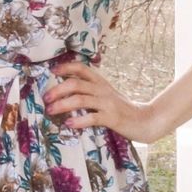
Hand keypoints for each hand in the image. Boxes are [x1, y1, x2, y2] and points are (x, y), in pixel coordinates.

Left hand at [41, 59, 159, 143]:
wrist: (146, 120)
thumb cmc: (123, 109)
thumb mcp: (107, 95)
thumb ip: (91, 91)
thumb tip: (66, 92)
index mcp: (101, 82)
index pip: (82, 68)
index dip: (66, 67)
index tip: (52, 71)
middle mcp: (103, 90)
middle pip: (76, 83)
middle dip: (57, 89)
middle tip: (45, 98)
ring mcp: (107, 103)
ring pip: (80, 99)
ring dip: (62, 104)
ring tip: (50, 111)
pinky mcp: (112, 118)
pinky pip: (92, 117)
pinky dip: (78, 120)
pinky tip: (68, 124)